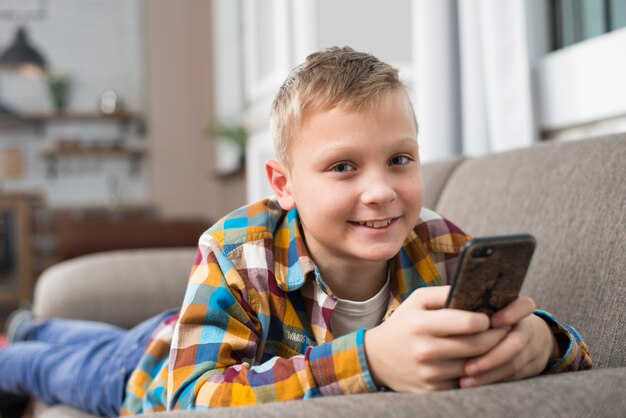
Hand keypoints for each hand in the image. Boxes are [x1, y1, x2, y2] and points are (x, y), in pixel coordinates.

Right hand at [364, 286, 508, 391]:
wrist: (377, 358)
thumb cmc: (404, 323)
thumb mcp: (417, 300)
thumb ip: (445, 293)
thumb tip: (476, 289)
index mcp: (421, 324)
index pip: (468, 323)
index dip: (486, 319)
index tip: (490, 317)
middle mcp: (425, 350)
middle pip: (477, 345)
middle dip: (497, 336)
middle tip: (504, 330)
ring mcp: (429, 373)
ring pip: (475, 366)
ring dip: (490, 355)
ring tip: (494, 344)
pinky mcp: (433, 390)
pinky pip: (465, 382)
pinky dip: (475, 372)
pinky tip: (476, 361)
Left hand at [459, 296, 558, 387]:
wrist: (529, 336)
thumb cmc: (497, 318)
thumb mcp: (491, 307)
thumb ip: (475, 308)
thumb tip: (449, 311)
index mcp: (519, 310)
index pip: (523, 306)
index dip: (510, 314)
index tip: (491, 322)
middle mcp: (528, 329)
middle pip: (515, 344)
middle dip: (490, 357)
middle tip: (467, 367)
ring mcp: (533, 349)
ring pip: (514, 364)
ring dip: (489, 374)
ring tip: (464, 380)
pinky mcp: (533, 367)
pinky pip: (514, 377)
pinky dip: (493, 381)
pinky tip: (473, 384)